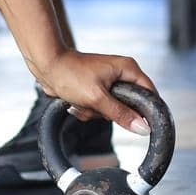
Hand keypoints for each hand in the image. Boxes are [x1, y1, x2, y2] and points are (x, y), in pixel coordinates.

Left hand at [33, 49, 158, 133]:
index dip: (147, 110)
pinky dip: (88, 110)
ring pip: (112, 110)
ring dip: (95, 113)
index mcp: (128, 69)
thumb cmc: (70, 74)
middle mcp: (121, 74)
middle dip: (110, 112)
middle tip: (96, 106)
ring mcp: (109, 82)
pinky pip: (99, 108)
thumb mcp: (97, 98)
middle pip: (129, 105)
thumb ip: (121, 114)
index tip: (141, 125)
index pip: (150, 92)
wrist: (46, 66)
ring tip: (81, 102)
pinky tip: (76, 103)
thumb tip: (143, 128)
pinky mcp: (97, 89)